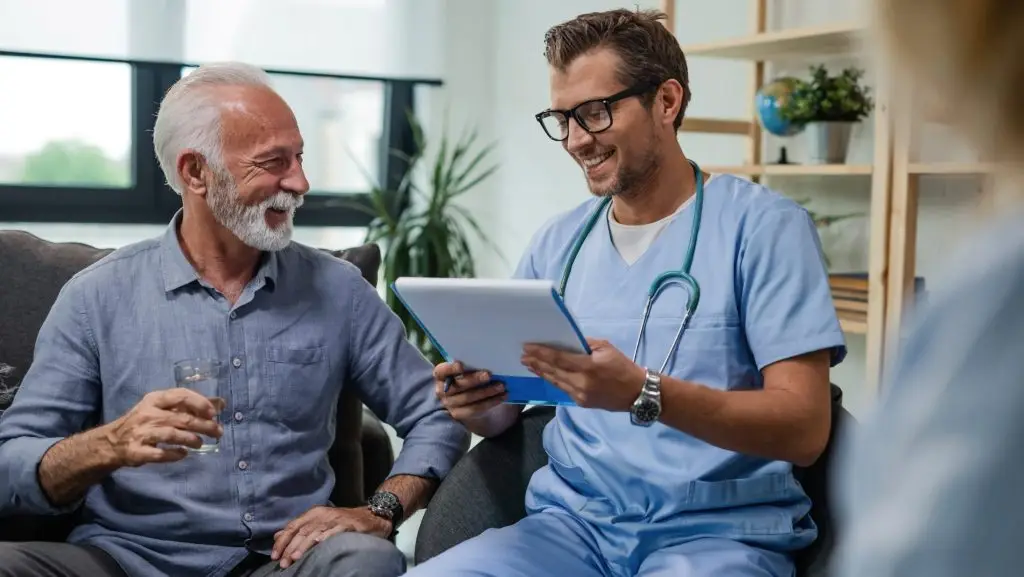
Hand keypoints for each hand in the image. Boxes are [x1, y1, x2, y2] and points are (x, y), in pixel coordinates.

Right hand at [102, 388, 222, 466]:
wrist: (112, 442)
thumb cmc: (144, 422)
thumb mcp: (163, 408)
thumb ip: (190, 406)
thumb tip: (221, 403)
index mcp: (154, 400)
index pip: (180, 395)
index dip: (200, 403)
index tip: (214, 412)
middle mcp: (148, 414)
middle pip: (182, 418)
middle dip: (204, 425)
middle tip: (218, 432)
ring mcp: (141, 433)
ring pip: (172, 435)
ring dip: (191, 439)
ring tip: (200, 443)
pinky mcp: (137, 451)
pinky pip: (159, 454)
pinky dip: (174, 454)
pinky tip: (183, 454)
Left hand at [272, 506, 390, 567]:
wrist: (371, 516)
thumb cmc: (343, 522)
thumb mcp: (319, 523)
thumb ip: (299, 528)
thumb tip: (277, 536)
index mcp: (313, 514)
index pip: (293, 526)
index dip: (282, 541)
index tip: (275, 555)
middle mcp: (322, 515)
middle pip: (302, 531)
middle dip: (290, 548)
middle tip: (283, 562)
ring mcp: (335, 519)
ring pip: (315, 533)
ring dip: (304, 546)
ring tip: (295, 557)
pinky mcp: (348, 525)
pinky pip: (334, 531)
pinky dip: (325, 537)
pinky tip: (318, 544)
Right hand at [433, 361, 506, 421]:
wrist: (467, 398)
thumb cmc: (467, 377)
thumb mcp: (465, 370)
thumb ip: (470, 366)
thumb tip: (486, 360)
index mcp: (440, 375)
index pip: (441, 371)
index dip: (450, 369)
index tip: (461, 365)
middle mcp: (441, 391)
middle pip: (458, 386)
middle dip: (474, 380)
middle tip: (489, 375)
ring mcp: (449, 404)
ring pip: (469, 398)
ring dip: (487, 392)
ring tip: (501, 386)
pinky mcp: (459, 414)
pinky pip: (476, 409)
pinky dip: (491, 402)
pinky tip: (502, 396)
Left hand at [521, 338, 646, 410]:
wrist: (637, 393)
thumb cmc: (623, 366)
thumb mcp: (606, 348)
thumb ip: (585, 344)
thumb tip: (568, 342)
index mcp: (588, 366)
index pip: (559, 358)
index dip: (541, 353)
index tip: (527, 347)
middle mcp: (581, 382)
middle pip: (553, 371)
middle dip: (536, 363)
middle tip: (522, 356)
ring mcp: (580, 395)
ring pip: (555, 382)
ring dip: (541, 372)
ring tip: (528, 365)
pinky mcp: (581, 403)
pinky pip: (563, 389)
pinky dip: (553, 380)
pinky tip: (545, 375)